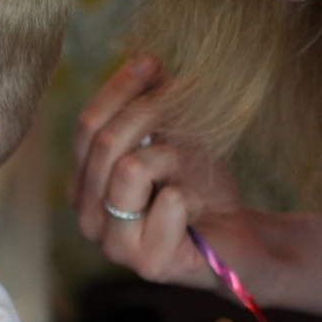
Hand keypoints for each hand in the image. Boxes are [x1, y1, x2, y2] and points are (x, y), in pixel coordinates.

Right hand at [70, 53, 239, 283]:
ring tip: (189, 169)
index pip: (86, 127)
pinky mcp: (148, 263)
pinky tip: (198, 207)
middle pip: (103, 143)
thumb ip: (153, 103)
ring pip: (129, 170)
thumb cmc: (201, 189)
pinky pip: (169, 202)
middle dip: (149, 113)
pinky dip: (194, 194)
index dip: (117, 89)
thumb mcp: (176, 136)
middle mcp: (88, 217)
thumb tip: (143, 59)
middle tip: (186, 102)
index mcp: (85, 185)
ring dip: (172, 157)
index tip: (150, 62)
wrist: (237, 239)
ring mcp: (113, 245)